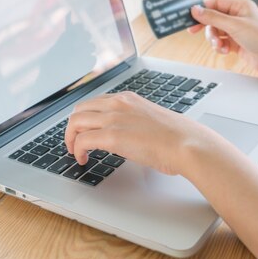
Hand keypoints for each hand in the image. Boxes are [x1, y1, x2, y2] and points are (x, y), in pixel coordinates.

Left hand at [65, 91, 212, 174]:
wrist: (187, 144)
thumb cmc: (177, 137)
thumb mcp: (150, 120)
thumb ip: (134, 122)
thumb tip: (127, 136)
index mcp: (127, 98)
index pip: (94, 102)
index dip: (84, 118)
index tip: (83, 130)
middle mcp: (117, 104)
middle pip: (79, 109)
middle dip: (73, 128)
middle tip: (75, 143)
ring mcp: (113, 118)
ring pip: (75, 122)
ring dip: (70, 139)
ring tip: (76, 152)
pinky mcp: (112, 136)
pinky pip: (82, 140)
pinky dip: (77, 151)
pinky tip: (83, 160)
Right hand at [188, 0, 257, 79]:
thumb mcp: (234, 25)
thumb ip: (213, 17)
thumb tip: (196, 10)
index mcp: (239, 6)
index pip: (214, 3)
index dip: (202, 9)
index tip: (190, 16)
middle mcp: (238, 16)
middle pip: (212, 18)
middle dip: (206, 27)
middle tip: (193, 31)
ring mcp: (237, 30)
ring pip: (215, 32)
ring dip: (213, 40)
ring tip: (219, 45)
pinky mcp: (236, 43)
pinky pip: (220, 42)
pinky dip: (219, 47)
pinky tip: (224, 51)